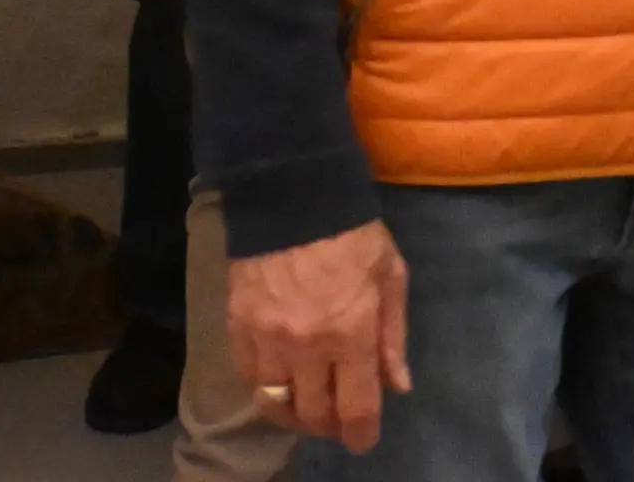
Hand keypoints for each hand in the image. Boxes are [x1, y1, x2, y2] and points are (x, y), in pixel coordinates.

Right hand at [230, 218, 410, 451]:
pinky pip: (247, 377)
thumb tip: (397, 386)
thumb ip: (393, 335)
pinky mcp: (236, 326)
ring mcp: (266, 338)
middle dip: (328, 425)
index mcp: (351, 333)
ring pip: (275, 403)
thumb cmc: (352, 233)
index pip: (355, 407)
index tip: (363, 440)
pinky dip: (263, 388)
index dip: (361, 434)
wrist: (292, 194)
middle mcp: (307, 345)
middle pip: (312, 414)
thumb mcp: (390, 276)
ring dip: (294, 412)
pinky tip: (278, 380)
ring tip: (306, 405)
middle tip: (337, 418)